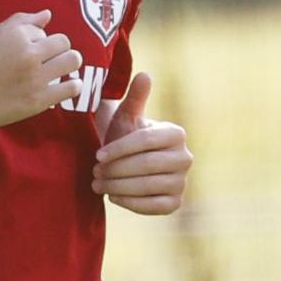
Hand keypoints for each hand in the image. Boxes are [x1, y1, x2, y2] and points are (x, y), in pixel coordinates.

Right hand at [0, 11, 86, 133]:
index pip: (43, 30)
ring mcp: (36, 78)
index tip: (23, 51)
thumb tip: (47, 14)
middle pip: (64, 43)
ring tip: (56, 70)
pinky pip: (72, 87)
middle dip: (57, 49)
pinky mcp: (39, 100)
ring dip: (68, 63)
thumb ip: (19, 23)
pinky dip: (71, 85)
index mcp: (16, 35)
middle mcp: (29, 54)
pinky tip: (60, 86)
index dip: (36, 40)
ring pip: (73, 61)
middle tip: (46, 59)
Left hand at [90, 72, 192, 215]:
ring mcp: (183, 181)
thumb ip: (135, 98)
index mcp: (176, 133)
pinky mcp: (176, 202)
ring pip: (149, 186)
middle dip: (117, 170)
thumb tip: (145, 74)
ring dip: (118, 186)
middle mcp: (186, 157)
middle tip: (94, 173)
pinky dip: (131, 202)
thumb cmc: (126, 136)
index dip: (119, 149)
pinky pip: (154, 206)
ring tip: (98, 184)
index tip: (97, 156)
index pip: (146, 142)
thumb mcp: (127, 116)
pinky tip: (113, 196)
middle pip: (147, 165)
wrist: (130, 163)